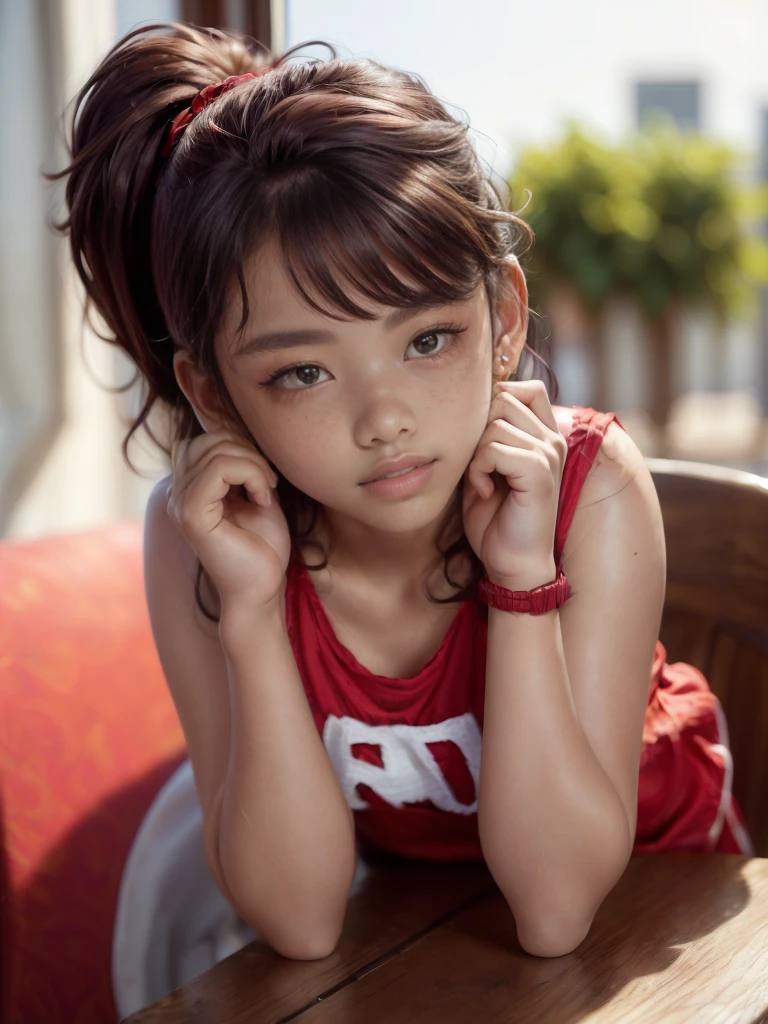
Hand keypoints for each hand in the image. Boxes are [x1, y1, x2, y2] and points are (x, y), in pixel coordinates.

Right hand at [166, 431, 290, 609]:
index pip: (206, 440)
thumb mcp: (255, 494)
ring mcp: (180, 504)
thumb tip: (239, 433)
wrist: (263, 589)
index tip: (265, 477)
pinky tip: (264, 500)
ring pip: (215, 451)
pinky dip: (251, 476)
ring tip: (268, 493)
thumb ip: (242, 466)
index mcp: (190, 488)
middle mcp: (178, 493)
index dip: (240, 446)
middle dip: (248, 452)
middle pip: (208, 439)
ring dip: (254, 465)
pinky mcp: (192, 516)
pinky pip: (218, 471)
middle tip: (269, 483)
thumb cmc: (263, 547)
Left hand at [461, 380, 566, 584]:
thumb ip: (484, 436)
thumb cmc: (495, 521)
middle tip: (477, 465)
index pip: (524, 388)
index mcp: (543, 435)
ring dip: (474, 454)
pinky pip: (494, 448)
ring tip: (481, 482)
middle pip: (503, 398)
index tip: (479, 440)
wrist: (512, 564)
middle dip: (477, 429)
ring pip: (494, 423)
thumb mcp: (484, 469)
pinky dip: (478, 470)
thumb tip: (468, 406)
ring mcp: (549, 453)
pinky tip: (484, 493)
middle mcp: (552, 439)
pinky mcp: (539, 472)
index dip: (494, 402)